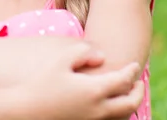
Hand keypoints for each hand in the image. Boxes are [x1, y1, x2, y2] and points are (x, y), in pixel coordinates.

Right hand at [19, 43, 142, 119]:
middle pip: (130, 103)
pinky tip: (111, 105)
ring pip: (123, 116)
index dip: (132, 71)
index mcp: (94, 90)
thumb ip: (83, 52)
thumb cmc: (43, 84)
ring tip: (127, 94)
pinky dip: (118, 115)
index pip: (123, 80)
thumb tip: (102, 57)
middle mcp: (98, 110)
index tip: (134, 65)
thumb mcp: (61, 60)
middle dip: (138, 92)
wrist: (28, 112)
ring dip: (129, 105)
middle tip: (138, 82)